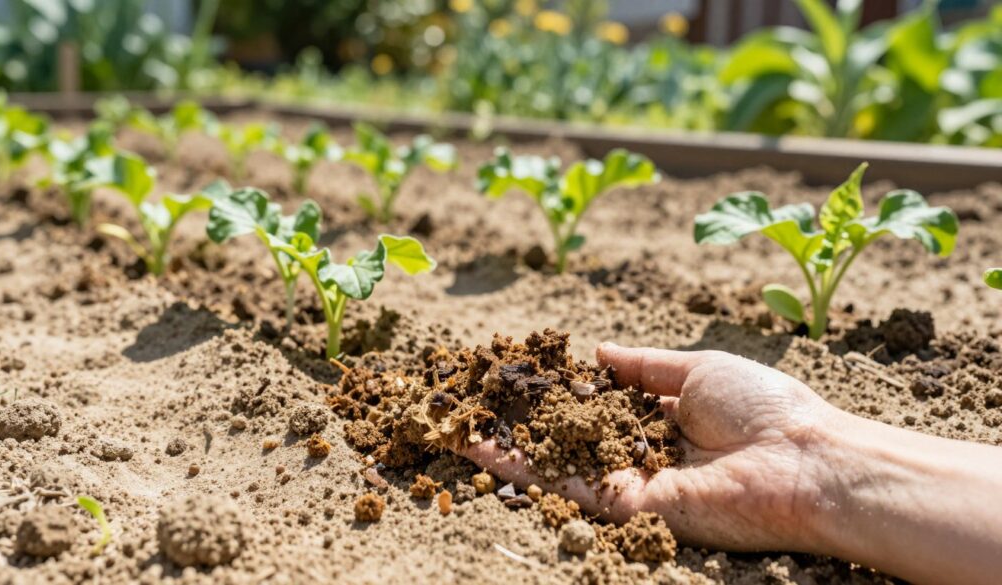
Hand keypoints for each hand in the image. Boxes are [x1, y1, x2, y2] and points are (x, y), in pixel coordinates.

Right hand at [460, 343, 843, 551]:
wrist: (803, 461)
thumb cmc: (763, 405)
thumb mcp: (695, 368)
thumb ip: (642, 365)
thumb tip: (596, 350)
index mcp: (661, 418)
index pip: (594, 402)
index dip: (555, 386)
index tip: (516, 368)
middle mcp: (638, 451)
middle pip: (566, 433)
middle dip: (519, 416)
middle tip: (470, 393)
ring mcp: (629, 481)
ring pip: (553, 460)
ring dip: (503, 440)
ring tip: (453, 416)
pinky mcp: (625, 507)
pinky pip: (563, 484)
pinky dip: (518, 466)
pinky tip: (478, 442)